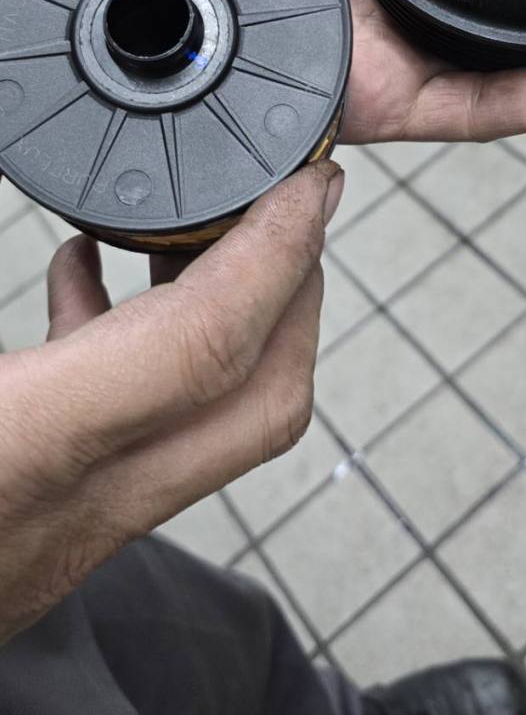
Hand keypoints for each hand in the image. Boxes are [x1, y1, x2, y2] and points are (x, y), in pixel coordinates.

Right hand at [0, 161, 341, 644]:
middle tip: (288, 201)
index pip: (208, 345)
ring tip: (194, 222)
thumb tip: (49, 200)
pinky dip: (142, 351)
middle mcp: (68, 503)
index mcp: (21, 449)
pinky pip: (139, 439)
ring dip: (230, 319)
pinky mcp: (43, 534)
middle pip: (259, 404)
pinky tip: (80, 280)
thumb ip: (10, 278)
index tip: (308, 179)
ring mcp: (64, 532)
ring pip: (213, 430)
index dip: (275, 248)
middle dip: (298, 291)